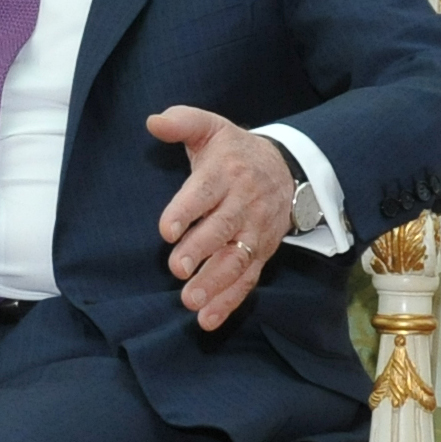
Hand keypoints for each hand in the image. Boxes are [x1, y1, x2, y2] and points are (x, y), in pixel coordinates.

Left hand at [148, 107, 295, 330]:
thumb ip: (183, 122)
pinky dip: (230, 301)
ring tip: (190, 301)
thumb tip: (153, 121)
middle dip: (201, 250)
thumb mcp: (212, 128)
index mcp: (226, 173)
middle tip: (177, 269)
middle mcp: (244, 204)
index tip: (166, 230)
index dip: (186, 211)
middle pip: (223, 229)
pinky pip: (248, 279)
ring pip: (237, 259)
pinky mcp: (261, 252)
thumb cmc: (235, 151)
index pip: (205, 193)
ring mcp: (255, 231)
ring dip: (214, 282)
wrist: (287, 166)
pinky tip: (208, 320)